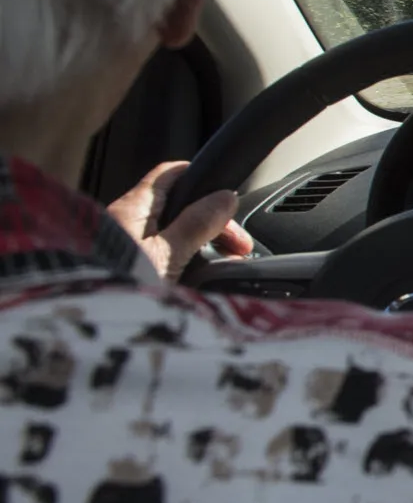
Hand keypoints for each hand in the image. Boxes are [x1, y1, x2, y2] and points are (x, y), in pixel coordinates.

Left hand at [108, 161, 253, 281]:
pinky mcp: (123, 270)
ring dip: (200, 246)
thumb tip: (225, 198)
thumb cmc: (116, 290)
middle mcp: (123, 222)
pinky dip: (182, 264)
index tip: (229, 201)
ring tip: (222, 268)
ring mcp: (122, 247)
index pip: (170, 174)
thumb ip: (197, 224)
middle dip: (212, 223)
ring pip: (170, 233)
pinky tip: (196, 282)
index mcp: (132, 208)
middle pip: (176, 206)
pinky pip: (160, 257)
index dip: (203, 180)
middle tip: (238, 247)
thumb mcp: (168, 256)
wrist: (86, 328)